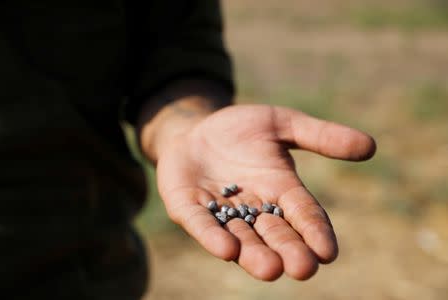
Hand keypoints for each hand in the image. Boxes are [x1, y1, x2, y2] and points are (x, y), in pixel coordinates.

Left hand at [154, 104, 375, 280]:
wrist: (195, 130)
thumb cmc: (241, 130)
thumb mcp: (282, 123)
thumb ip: (320, 135)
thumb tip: (371, 145)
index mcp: (280, 189)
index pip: (303, 213)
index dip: (315, 231)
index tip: (328, 251)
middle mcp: (254, 208)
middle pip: (275, 233)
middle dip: (288, 250)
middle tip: (303, 269)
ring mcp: (220, 211)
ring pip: (241, 237)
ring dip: (254, 254)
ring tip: (269, 269)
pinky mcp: (189, 208)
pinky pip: (202, 224)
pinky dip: (213, 237)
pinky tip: (226, 249)